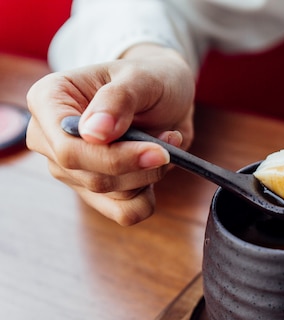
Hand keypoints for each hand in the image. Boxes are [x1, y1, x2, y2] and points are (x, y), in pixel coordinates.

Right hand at [26, 44, 195, 224]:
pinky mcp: (95, 191)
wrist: (167, 94)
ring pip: (112, 196)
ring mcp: (70, 169)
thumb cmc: (151, 79)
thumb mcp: (142, 77)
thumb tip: (93, 133)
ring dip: (150, 175)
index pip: (68, 149)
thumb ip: (118, 100)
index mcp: (48, 100)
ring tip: (165, 142)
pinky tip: (156, 167)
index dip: (114, 157)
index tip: (156, 149)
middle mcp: (50, 138)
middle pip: (91, 177)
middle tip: (170, 142)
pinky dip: (149, 196)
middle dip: (140, 166)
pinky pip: (124, 213)